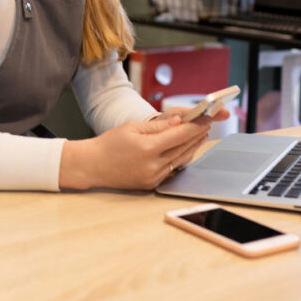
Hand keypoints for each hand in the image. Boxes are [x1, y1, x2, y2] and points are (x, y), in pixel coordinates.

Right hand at [59, 107, 225, 189]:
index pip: (181, 134)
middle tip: (208, 122)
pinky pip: (173, 169)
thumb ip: (159, 126)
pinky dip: (182, 157)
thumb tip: (180, 121)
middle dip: (198, 134)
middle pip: (184, 147)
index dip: (197, 125)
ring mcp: (153, 177)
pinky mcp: (152, 184)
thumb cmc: (109, 144)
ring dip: (193, 146)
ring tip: (201, 134)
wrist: (92, 166)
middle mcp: (153, 165)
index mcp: (148, 148)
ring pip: (182, 159)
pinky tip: (187, 148)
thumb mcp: (133, 128)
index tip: (207, 116)